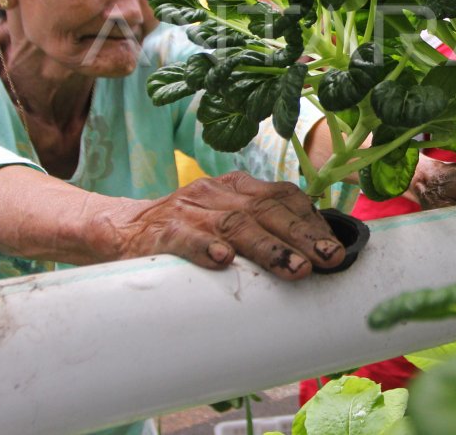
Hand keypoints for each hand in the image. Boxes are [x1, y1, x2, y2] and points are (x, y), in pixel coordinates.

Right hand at [107, 172, 343, 278]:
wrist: (119, 229)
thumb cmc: (186, 232)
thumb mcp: (225, 220)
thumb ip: (262, 228)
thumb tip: (314, 252)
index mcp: (236, 187)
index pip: (283, 195)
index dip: (311, 219)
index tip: (335, 245)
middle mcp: (216, 193)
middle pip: (266, 209)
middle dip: (302, 235)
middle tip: (329, 258)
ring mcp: (188, 211)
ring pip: (234, 224)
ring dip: (268, 247)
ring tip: (294, 269)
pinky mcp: (160, 233)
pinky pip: (184, 237)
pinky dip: (205, 248)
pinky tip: (223, 261)